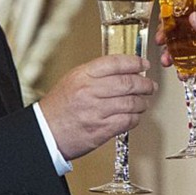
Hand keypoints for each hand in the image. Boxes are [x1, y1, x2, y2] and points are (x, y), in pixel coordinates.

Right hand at [38, 55, 156, 159]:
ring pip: (131, 103)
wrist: (45, 132)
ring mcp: (96, 112)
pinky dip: (135, 118)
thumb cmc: (58, 107)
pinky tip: (134, 116)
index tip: (144, 64)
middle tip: (150, 85)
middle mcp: (90, 92)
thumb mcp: (73, 80)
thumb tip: (123, 69)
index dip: (134, 62)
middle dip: (144, 84)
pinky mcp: (101, 130)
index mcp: (83, 76)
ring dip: (142, 102)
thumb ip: (96, 74)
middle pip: (128, 83)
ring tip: (144, 101)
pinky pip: (127, 121)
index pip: (115, 63)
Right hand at [156, 0, 195, 111]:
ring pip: (185, 46)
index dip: (181, 9)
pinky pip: (190, 64)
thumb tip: (195, 18)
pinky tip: (180, 71)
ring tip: (167, 58)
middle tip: (162, 38)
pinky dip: (182, 68)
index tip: (167, 15)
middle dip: (172, 32)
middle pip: (187, 26)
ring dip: (173, 51)